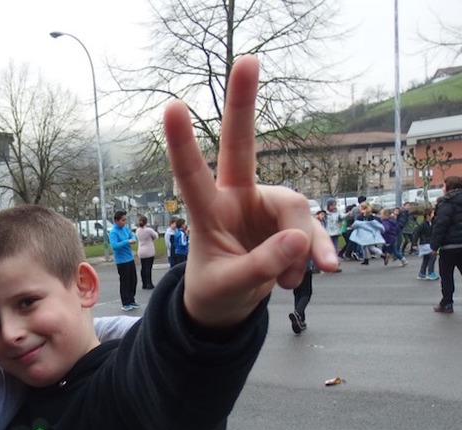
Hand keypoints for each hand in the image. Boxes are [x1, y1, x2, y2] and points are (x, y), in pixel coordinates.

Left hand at [164, 55, 337, 328]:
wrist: (230, 306)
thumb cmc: (215, 291)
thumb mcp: (230, 287)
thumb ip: (261, 266)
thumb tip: (299, 241)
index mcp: (207, 212)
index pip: (191, 176)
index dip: (183, 143)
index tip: (172, 106)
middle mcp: (237, 198)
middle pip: (242, 145)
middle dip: (243, 104)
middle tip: (246, 59)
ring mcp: (265, 205)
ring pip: (296, 211)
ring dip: (300, 249)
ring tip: (287, 282)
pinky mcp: (291, 221)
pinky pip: (313, 230)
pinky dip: (317, 253)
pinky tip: (320, 271)